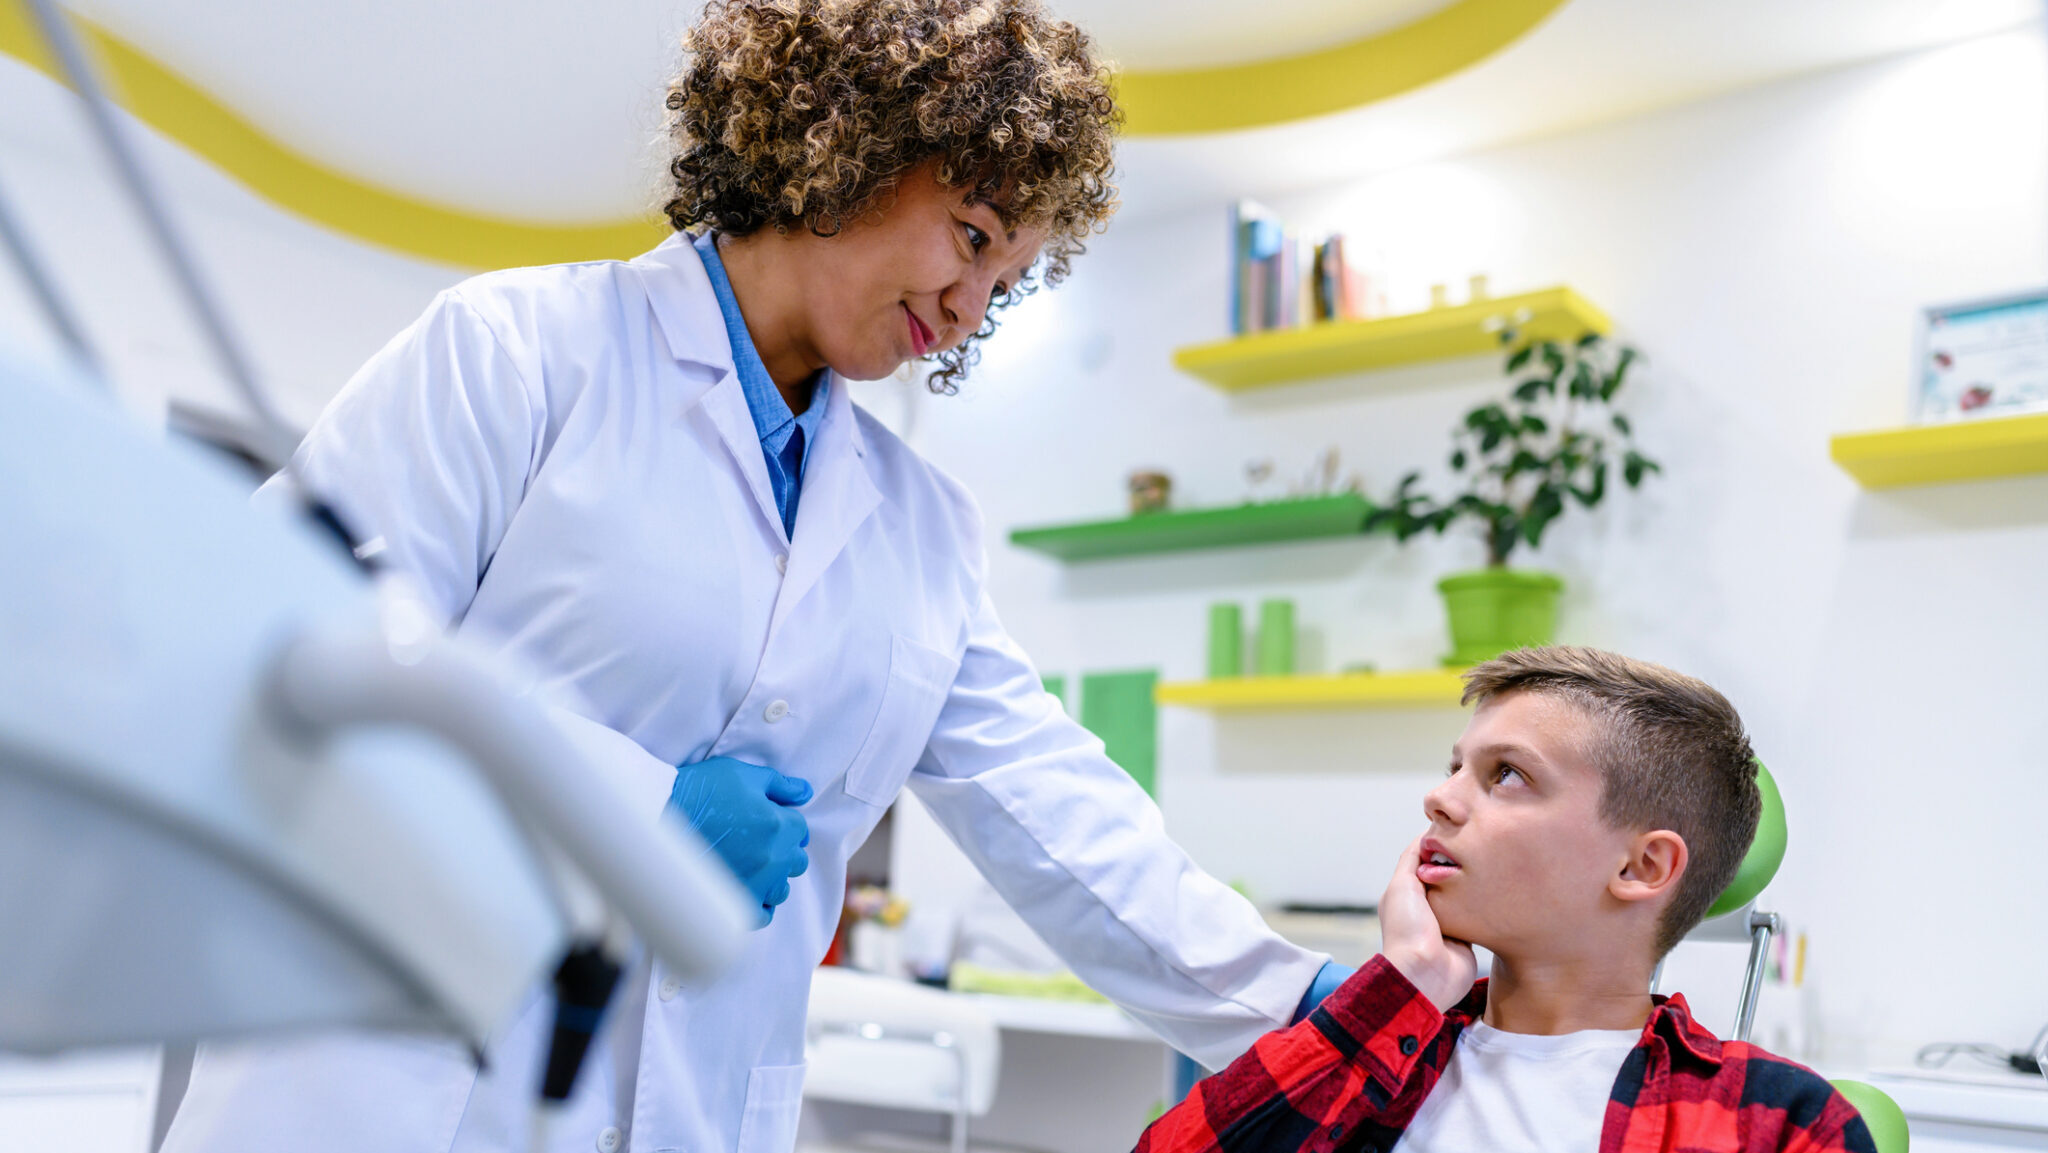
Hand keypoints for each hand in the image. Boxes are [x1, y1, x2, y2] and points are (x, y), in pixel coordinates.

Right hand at [666, 756, 811, 928]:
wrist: (658, 816)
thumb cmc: (699, 792)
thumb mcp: (742, 774)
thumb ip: (779, 784)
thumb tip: (804, 792)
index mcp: (779, 826)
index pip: (800, 830)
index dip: (784, 822)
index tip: (765, 821)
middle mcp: (772, 859)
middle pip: (795, 860)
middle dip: (781, 849)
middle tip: (754, 841)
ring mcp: (755, 884)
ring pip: (781, 888)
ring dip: (772, 877)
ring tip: (747, 865)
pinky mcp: (734, 905)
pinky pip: (762, 915)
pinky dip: (759, 904)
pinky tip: (745, 889)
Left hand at [1379, 837, 1477, 1011]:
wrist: (1426, 974)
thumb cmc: (1407, 929)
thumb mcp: (1402, 885)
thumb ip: (1411, 859)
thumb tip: (1425, 835)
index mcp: (1406, 894)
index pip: (1423, 862)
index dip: (1439, 847)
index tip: (1458, 830)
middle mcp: (1426, 907)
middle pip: (1446, 876)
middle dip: (1460, 864)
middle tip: (1482, 844)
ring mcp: (1447, 922)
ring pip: (1464, 894)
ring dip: (1475, 884)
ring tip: (1494, 862)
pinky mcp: (1466, 936)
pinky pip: (1478, 914)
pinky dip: (1485, 904)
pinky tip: (1499, 889)